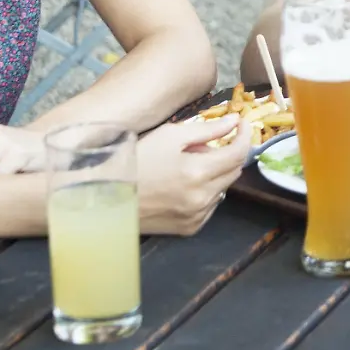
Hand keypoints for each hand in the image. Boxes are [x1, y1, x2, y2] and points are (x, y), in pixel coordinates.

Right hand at [136, 115, 251, 235]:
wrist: (104, 195)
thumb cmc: (135, 160)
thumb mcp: (169, 136)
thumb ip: (207, 129)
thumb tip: (235, 121)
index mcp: (198, 172)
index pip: (238, 153)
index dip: (245, 135)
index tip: (243, 124)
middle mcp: (202, 198)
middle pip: (234, 171)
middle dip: (227, 153)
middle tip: (204, 145)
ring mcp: (197, 216)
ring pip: (223, 188)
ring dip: (215, 173)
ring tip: (187, 165)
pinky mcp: (189, 228)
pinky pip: (210, 206)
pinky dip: (205, 192)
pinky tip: (183, 185)